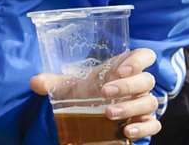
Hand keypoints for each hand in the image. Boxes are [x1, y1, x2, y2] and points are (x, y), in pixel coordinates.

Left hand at [30, 47, 159, 140]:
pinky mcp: (146, 123)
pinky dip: (142, 128)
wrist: (93, 116)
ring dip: (130, 108)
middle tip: (105, 92)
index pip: (144, 56)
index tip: (122, 69)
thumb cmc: (86, 94)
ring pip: (149, 102)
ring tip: (109, 114)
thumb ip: (53, 83)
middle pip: (146, 80)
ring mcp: (143, 104)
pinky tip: (126, 130)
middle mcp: (138, 85)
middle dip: (127, 86)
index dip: (139, 60)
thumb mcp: (69, 87)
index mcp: (123, 69)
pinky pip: (154, 124)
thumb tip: (34, 83)